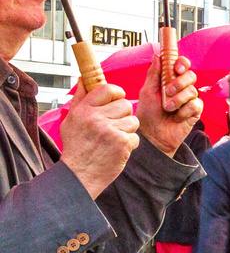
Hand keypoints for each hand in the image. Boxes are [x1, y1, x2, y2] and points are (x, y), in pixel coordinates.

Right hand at [60, 81, 139, 198]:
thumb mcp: (71, 120)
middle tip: (114, 124)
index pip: (108, 89)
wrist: (79, 174)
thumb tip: (84, 78)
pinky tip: (116, 149)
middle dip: (123, 114)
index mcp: (84, 110)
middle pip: (126, 104)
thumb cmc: (76, 146)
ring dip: (128, 129)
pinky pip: (135, 137)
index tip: (117, 98)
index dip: (117, 92)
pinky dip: (129, 144)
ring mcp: (110, 131)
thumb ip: (81, 98)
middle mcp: (96, 118)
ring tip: (114, 138)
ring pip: (133, 120)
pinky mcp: (122, 143)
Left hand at [135, 52, 201, 155]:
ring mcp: (189, 99)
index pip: (182, 65)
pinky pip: (196, 105)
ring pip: (192, 90)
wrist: (153, 135)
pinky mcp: (195, 111)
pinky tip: (176, 117)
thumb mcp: (147, 92)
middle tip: (168, 91)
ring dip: (178, 100)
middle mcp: (181, 88)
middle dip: (180, 83)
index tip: (176, 68)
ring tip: (168, 109)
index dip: (182, 63)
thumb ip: (154, 74)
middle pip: (191, 75)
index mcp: (170, 80)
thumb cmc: (148, 114)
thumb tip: (157, 56)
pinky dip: (184, 111)